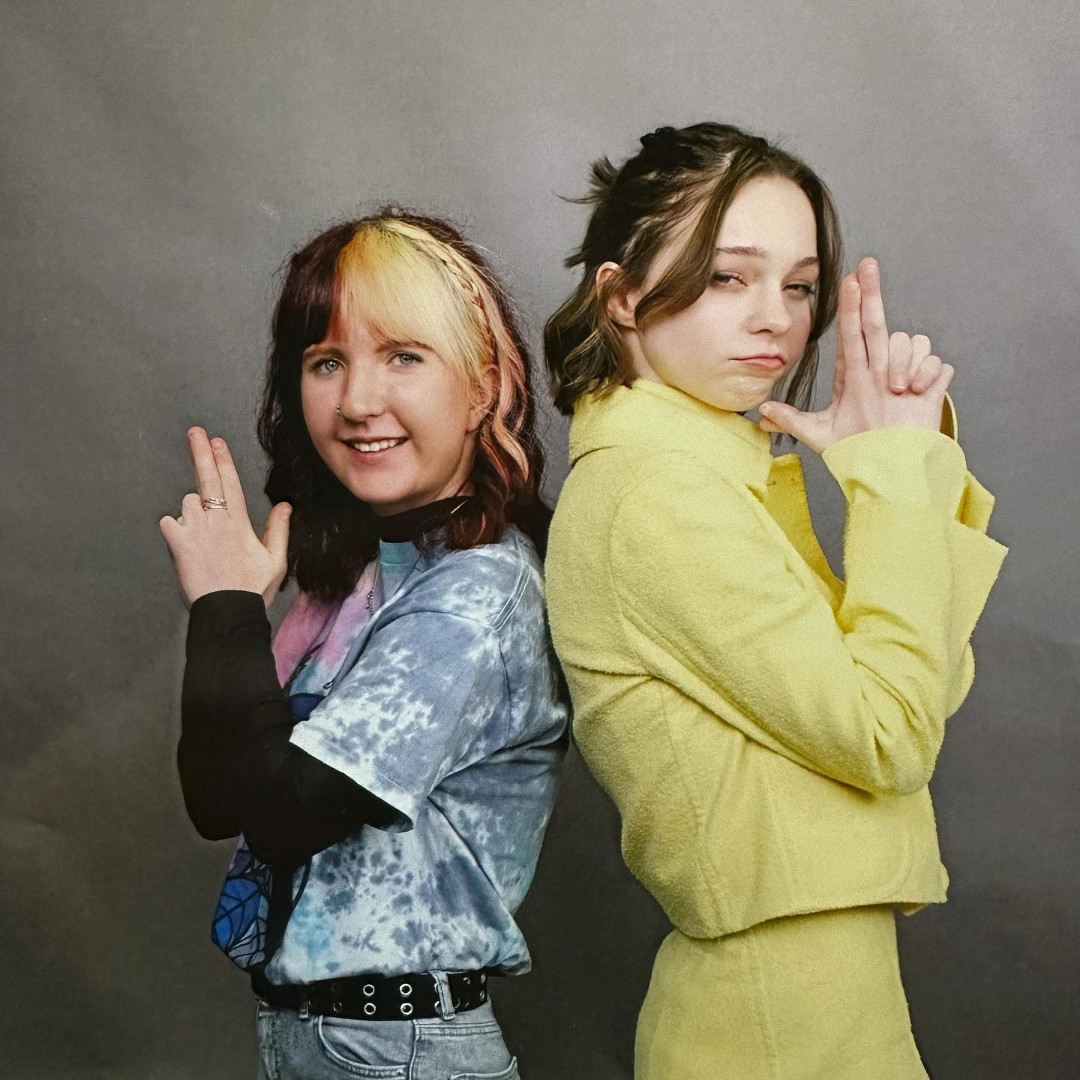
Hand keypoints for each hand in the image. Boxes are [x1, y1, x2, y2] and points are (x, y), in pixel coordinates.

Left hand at [159, 427, 290, 607]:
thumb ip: (279, 530)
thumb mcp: (276, 561)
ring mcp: (196, 528)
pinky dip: (174, 528)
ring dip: (192, 512)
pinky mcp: (177, 542)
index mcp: (240, 522)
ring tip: (202, 538)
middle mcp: (217, 519)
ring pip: (188, 503)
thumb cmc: (253, 589)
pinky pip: (169, 522)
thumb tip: (286, 506)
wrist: (228, 611)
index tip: (216, 440)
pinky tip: (185, 544)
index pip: (231, 482)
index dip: (223, 459)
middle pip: (207, 478)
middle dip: (201, 452)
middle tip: (195, 432)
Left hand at [758, 258, 953, 452]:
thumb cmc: (856, 453)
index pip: (850, 334)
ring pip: (906, 341)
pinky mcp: (930, 388)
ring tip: (896, 390)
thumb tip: (761, 413)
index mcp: (853, 375)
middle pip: (876, 322)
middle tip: (867, 264)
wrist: (889, 473)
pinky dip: (927, 375)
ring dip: (902, 361)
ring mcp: (904, 376)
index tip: (846, 282)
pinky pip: (936, 363)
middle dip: (872, 293)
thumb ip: (792, 421)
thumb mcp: (819, 435)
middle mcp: (877, 369)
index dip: (850, 308)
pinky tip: (917, 394)